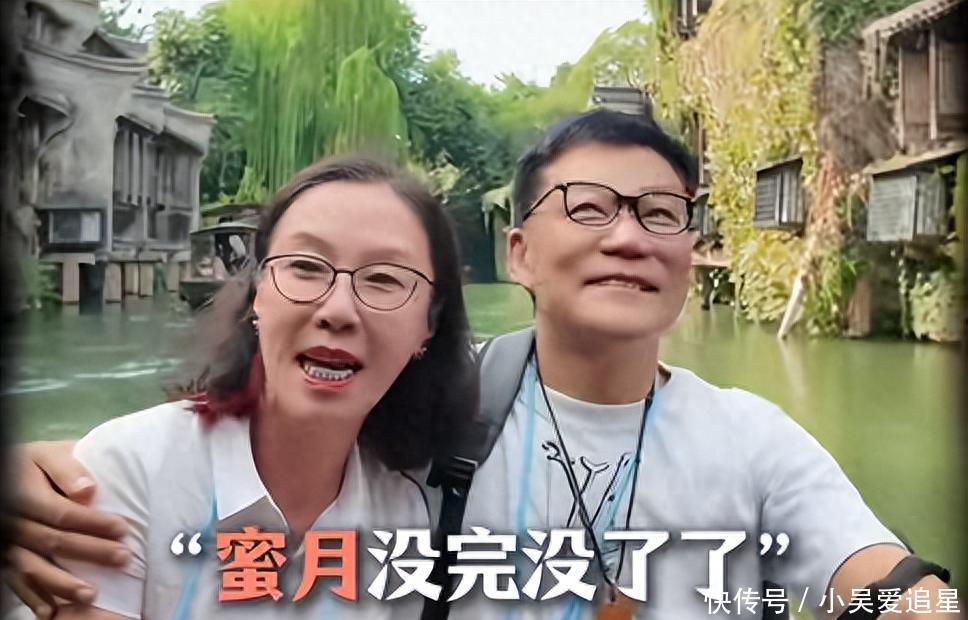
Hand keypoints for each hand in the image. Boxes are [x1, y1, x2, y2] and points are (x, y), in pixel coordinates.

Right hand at [3, 441, 129, 618]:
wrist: (6, 473)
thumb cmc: (35, 464)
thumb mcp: (49, 454)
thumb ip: (67, 469)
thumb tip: (87, 491)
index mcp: (24, 493)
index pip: (61, 514)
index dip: (93, 523)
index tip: (122, 529)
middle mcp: (11, 522)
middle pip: (52, 542)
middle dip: (90, 553)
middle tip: (123, 559)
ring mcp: (5, 545)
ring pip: (32, 568)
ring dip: (62, 585)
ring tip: (92, 595)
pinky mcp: (4, 560)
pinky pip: (16, 583)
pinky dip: (34, 600)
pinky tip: (53, 612)